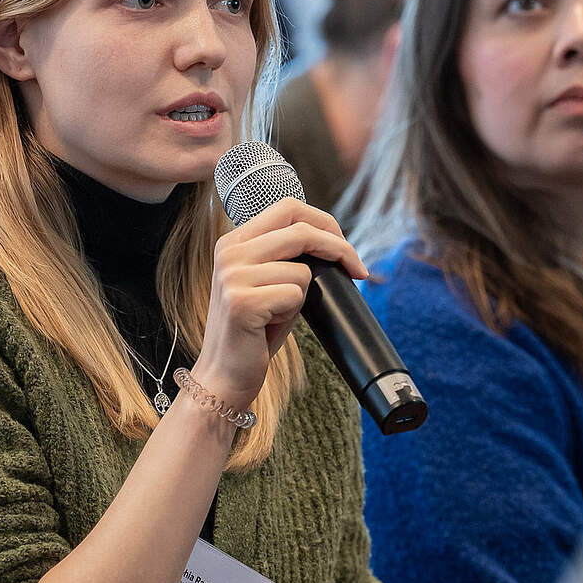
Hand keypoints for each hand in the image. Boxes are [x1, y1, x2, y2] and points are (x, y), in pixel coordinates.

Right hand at [190, 196, 367, 408]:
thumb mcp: (266, 282)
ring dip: (302, 296)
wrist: (224, 374)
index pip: (288, 208)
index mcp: (233, 241)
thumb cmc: (253, 331)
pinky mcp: (242, 301)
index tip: (344, 245)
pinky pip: (295, 294)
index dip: (324, 221)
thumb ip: (286, 256)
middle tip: (358, 270)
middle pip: (301, 230)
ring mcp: (233, 275)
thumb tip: (332, 241)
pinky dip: (292, 313)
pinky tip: (268, 326)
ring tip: (276, 313)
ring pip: (302, 270)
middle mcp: (229, 252)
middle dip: (339, 248)